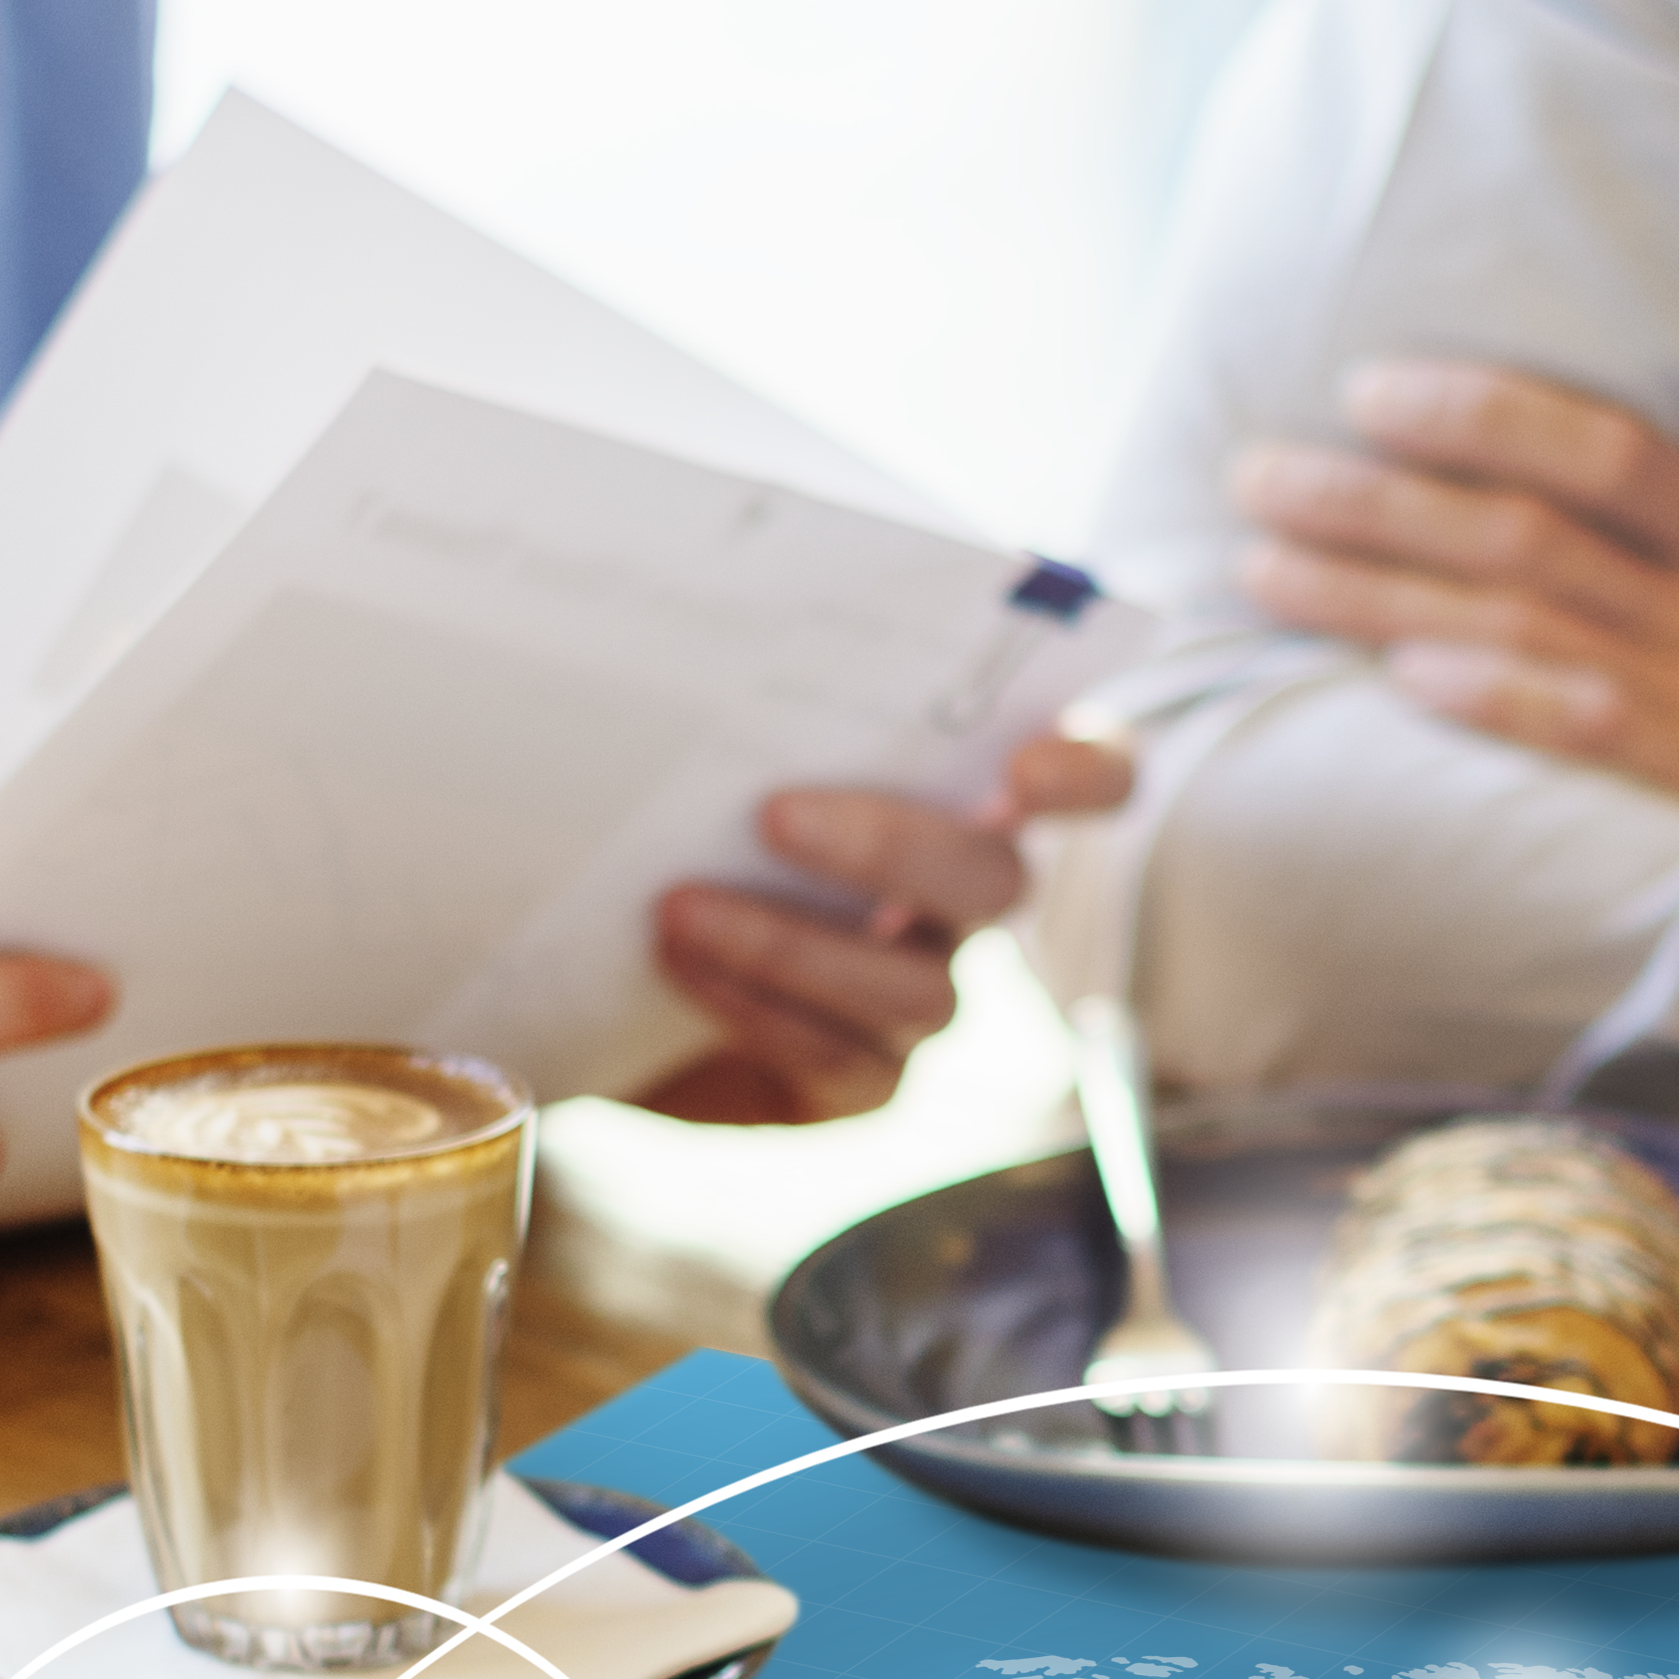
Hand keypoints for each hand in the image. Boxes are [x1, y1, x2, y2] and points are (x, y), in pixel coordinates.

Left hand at [638, 739, 1133, 1127]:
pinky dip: (762, 1009)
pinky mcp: (857, 1081)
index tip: (1024, 764)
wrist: (589, 955)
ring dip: (797, 944)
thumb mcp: (693, 740)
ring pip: (923, 989)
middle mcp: (958, 902)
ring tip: (680, 905)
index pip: (1089, 778)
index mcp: (958, 793)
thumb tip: (698, 596)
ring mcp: (917, 995)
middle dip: (894, 847)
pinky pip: (847, 1060)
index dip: (1086, 772)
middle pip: (996, 883)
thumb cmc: (661, 820)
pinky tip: (680, 965)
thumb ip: (740, 691)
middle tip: (775, 813)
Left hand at [1229, 362, 1678, 847]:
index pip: (1607, 447)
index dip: (1486, 409)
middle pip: (1526, 531)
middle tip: (1258, 476)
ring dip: (1381, 594)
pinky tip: (1401, 677)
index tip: (1370, 388)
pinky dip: (1493, 698)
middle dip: (1378, 500)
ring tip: (1263, 570)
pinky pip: (1584, 730)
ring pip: (1523, 623)